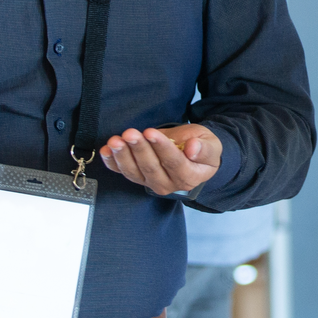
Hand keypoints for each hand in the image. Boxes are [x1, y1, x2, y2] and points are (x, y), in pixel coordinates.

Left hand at [99, 124, 221, 195]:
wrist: (194, 157)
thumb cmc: (202, 148)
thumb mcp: (212, 145)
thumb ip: (205, 149)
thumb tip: (193, 148)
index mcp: (189, 176)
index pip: (174, 162)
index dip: (161, 148)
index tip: (151, 133)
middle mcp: (169, 184)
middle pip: (151, 167)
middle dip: (139, 149)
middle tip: (130, 133)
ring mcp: (151, 183)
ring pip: (135, 172)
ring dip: (123, 156)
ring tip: (116, 140)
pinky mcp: (139, 177)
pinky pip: (123, 172)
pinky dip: (112, 162)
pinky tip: (105, 150)